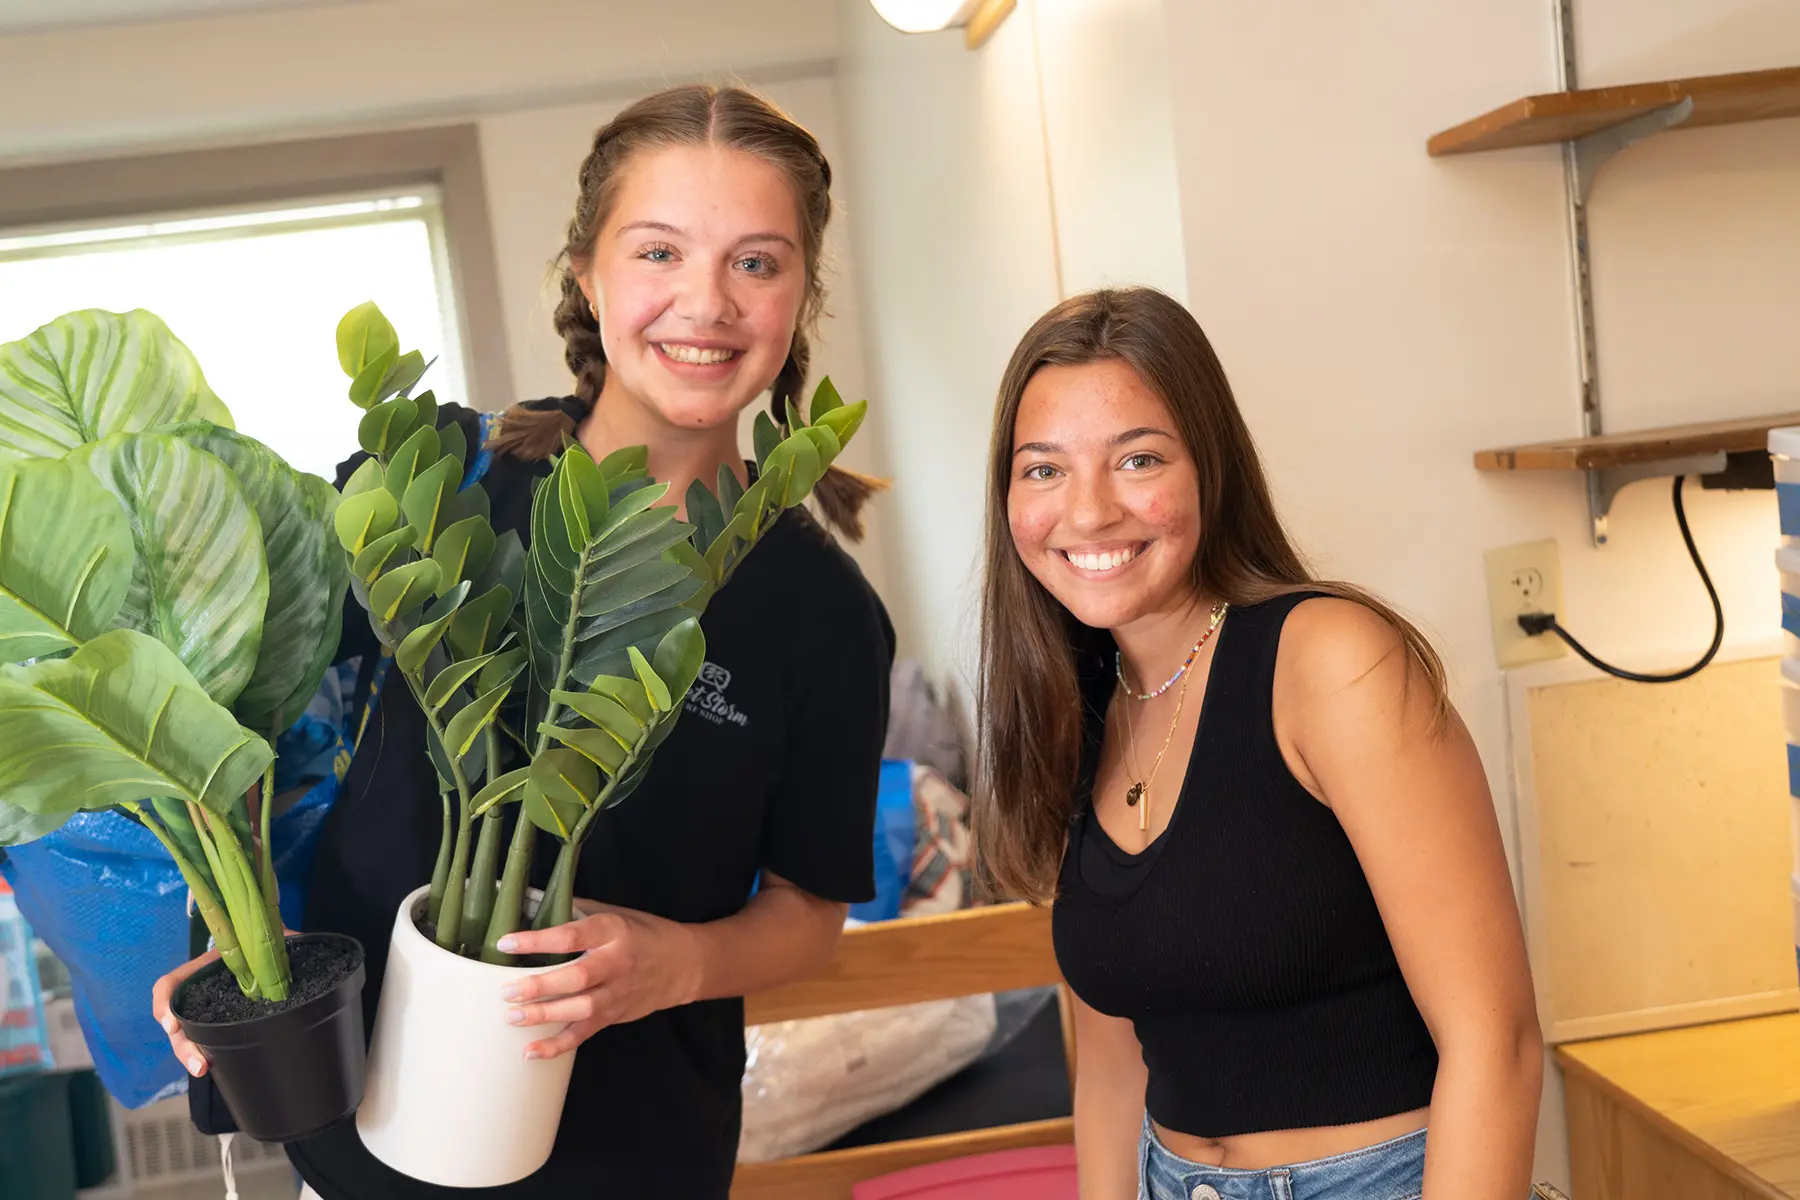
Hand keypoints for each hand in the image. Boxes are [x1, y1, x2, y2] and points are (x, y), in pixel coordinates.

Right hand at [152, 928, 297, 1077]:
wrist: (275, 947)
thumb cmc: (271, 941)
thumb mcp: (272, 938)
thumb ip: (282, 940)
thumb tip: (298, 946)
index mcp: (208, 967)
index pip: (173, 984)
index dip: (165, 1002)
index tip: (172, 1025)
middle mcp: (203, 988)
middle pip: (178, 1018)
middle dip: (183, 1045)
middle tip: (199, 1064)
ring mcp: (211, 1007)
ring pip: (189, 1032)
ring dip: (191, 1053)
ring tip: (202, 1068)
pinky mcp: (224, 1021)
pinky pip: (208, 1037)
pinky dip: (207, 1051)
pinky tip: (214, 1065)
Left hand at [494, 904, 704, 1059]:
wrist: (683, 964)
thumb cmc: (643, 934)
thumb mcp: (616, 913)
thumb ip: (577, 911)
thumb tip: (532, 903)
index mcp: (613, 931)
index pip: (572, 935)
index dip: (538, 941)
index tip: (506, 943)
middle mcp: (616, 963)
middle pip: (577, 977)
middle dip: (540, 986)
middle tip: (508, 990)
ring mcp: (617, 993)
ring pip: (580, 1009)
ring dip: (545, 1015)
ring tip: (513, 1016)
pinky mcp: (614, 1016)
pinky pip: (583, 1034)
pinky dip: (557, 1045)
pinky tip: (531, 1051)